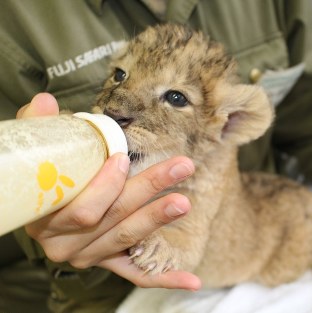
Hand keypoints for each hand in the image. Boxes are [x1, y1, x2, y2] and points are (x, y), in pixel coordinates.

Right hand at [17, 93, 201, 289]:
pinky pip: (138, 275)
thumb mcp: (36, 154)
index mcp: (48, 218)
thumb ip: (39, 128)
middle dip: (149, 190)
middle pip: (114, 219)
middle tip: (180, 166)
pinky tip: (192, 281)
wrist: (42, 209)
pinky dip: (166, 278)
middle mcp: (67, 244)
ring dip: (158, 219)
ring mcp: (90, 255)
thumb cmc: (44, 178)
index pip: (82, 209)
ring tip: (185, 201)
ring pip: (129, 240)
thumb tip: (45, 100)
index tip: (124, 158)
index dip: (105, 186)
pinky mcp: (109, 263)